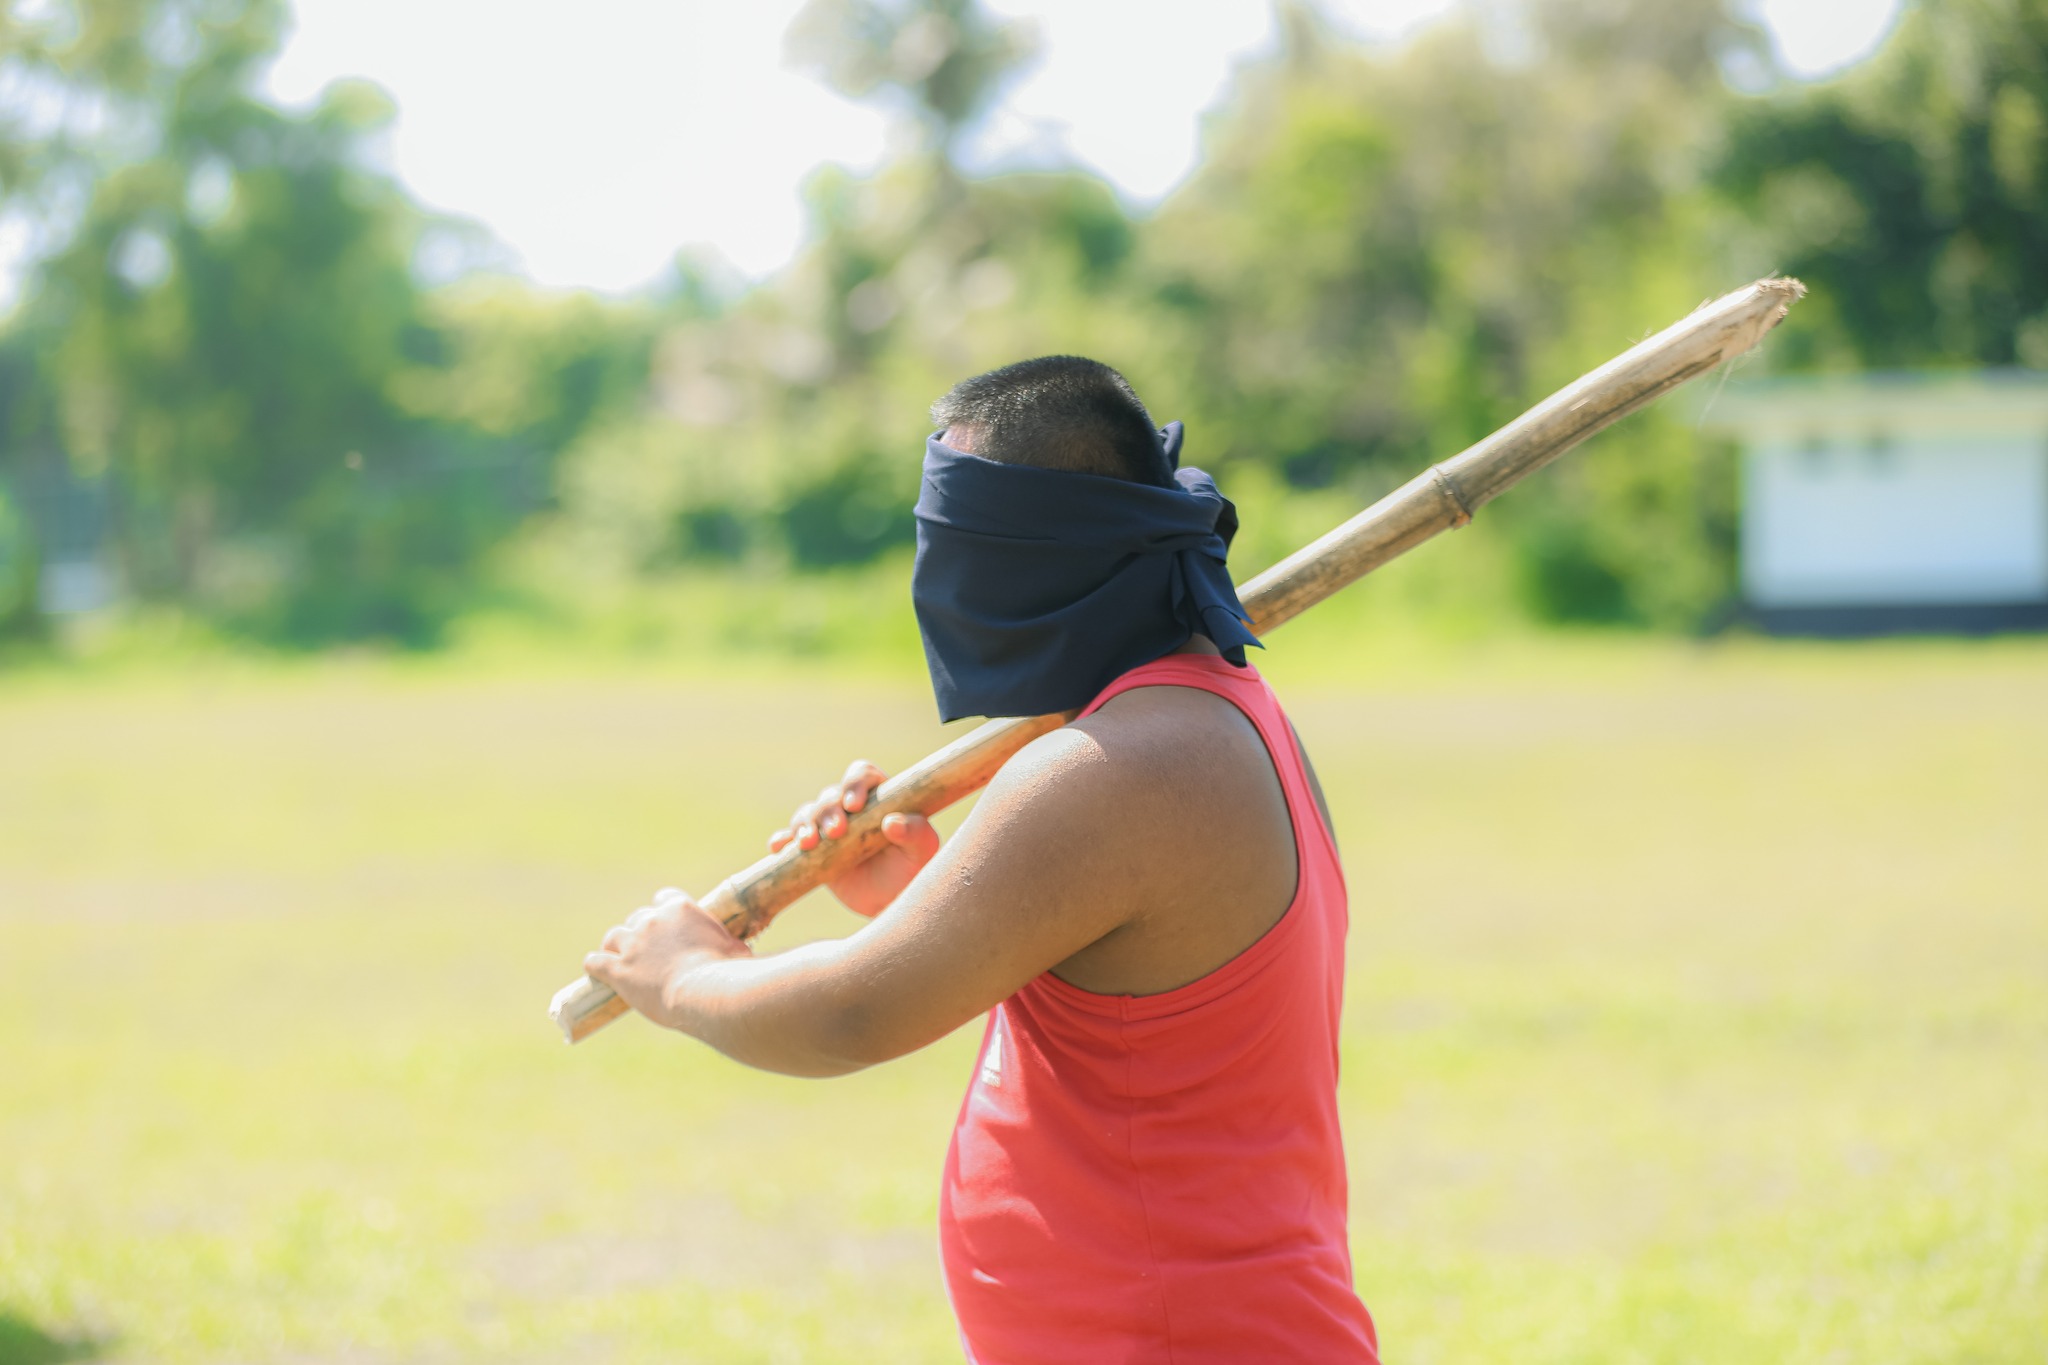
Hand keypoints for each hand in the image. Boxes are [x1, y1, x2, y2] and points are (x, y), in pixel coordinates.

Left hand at [584, 888, 750, 1030]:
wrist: (707, 993)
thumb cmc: (730, 972)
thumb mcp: (737, 949)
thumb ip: (730, 945)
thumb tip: (740, 952)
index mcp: (681, 908)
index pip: (663, 899)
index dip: (663, 914)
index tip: (667, 927)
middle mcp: (653, 920)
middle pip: (637, 917)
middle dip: (640, 932)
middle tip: (646, 951)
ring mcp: (633, 944)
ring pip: (613, 936)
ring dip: (615, 947)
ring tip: (619, 960)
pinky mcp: (619, 969)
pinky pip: (595, 962)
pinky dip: (595, 966)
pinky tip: (597, 973)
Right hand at [768, 759, 940, 917]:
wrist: (888, 903)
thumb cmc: (912, 871)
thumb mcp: (922, 853)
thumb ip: (916, 834)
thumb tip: (893, 822)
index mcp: (878, 797)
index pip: (862, 775)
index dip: (854, 784)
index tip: (854, 806)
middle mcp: (849, 807)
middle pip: (830, 795)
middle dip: (828, 810)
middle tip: (836, 832)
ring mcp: (827, 826)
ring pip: (808, 813)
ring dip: (804, 824)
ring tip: (808, 844)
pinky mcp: (811, 849)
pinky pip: (789, 838)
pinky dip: (782, 839)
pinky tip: (779, 847)